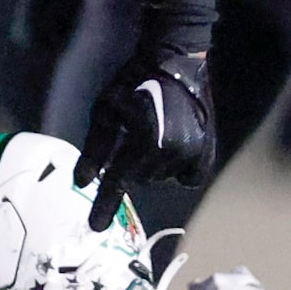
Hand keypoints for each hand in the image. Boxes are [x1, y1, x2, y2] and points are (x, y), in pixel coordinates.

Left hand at [74, 0, 218, 228]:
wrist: (174, 61)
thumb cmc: (133, 82)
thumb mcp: (105, 112)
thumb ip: (95, 149)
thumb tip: (82, 181)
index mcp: (144, 142)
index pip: (117, 182)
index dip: (104, 206)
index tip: (95, 228)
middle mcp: (171, 152)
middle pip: (140, 179)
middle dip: (131, 165)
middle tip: (135, 136)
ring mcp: (193, 152)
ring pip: (162, 177)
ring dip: (153, 164)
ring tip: (155, 133)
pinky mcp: (208, 150)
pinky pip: (187, 176)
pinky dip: (177, 168)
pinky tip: (172, 146)